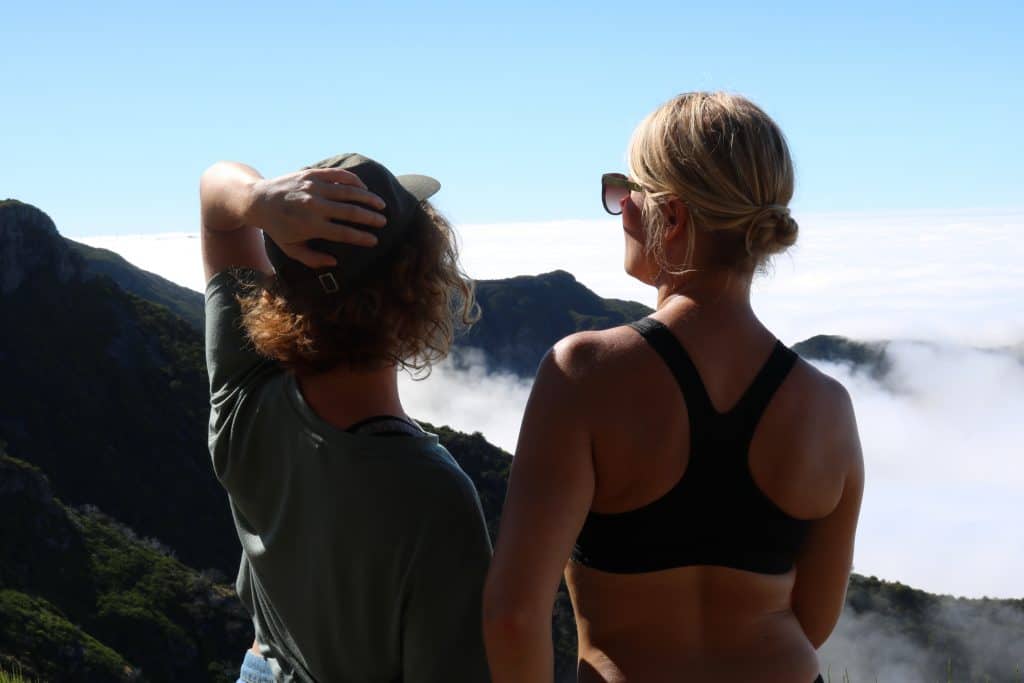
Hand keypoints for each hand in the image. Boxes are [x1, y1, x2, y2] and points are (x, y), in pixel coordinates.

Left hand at [246, 167, 386, 268]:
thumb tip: (335, 262)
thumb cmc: (277, 228)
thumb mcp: (290, 249)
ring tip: (380, 205)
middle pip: (351, 212)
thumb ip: (312, 259)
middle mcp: (314, 206)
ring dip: (368, 198)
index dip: (362, 238)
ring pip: (349, 192)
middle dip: (370, 218)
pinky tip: (364, 187)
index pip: (344, 233)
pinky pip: (339, 175)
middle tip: (383, 222)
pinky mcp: (312, 174)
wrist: (258, 200)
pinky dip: (354, 181)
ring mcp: (314, 187)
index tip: (374, 241)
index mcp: (311, 226)